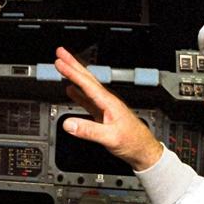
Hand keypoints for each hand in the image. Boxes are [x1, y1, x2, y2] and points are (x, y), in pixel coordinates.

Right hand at [54, 47, 163, 170]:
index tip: (60, 62)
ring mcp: (105, 107)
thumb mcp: (110, 137)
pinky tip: (71, 90)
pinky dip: (78, 93)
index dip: (72, 72)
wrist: (143, 150)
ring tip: (64, 66)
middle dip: (73, 64)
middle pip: (87, 79)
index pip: (87, 83)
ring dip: (74, 76)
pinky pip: (87, 99)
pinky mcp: (103, 115)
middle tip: (61, 53)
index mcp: (109, 103)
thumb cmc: (132, 142)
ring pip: (86, 87)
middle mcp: (107, 101)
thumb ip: (88, 130)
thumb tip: (68, 124)